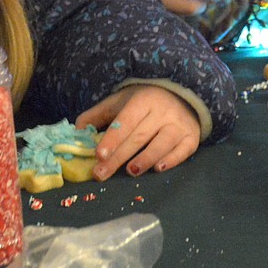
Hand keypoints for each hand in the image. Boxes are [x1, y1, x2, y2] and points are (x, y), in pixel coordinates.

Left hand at [76, 84, 200, 179]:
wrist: (181, 94)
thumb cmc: (143, 102)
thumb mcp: (119, 102)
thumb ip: (97, 116)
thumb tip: (76, 133)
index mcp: (142, 100)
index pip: (125, 121)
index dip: (112, 138)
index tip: (98, 155)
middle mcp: (163, 111)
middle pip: (139, 136)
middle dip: (119, 156)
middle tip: (102, 174)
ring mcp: (179, 124)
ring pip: (163, 142)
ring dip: (146, 158)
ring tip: (131, 171)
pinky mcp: (192, 137)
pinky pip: (183, 150)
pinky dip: (172, 160)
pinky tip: (159, 168)